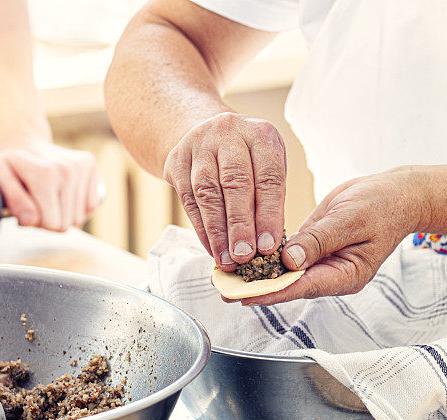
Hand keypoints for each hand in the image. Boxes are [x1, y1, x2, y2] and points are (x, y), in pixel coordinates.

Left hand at [0, 141, 101, 230]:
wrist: (23, 142)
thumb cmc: (10, 166)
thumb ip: (13, 201)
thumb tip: (30, 220)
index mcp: (45, 175)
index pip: (52, 224)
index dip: (37, 222)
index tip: (28, 209)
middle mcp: (68, 170)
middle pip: (67, 223)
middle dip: (51, 219)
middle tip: (37, 203)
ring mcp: (82, 166)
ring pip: (80, 218)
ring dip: (64, 213)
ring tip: (49, 197)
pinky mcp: (90, 165)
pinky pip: (92, 206)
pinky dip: (78, 206)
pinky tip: (64, 193)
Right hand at [164, 112, 286, 270]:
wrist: (206, 133)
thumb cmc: (248, 160)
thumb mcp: (267, 168)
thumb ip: (270, 200)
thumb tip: (266, 245)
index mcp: (261, 134)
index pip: (268, 176)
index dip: (269, 214)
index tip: (268, 246)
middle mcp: (229, 133)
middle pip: (235, 183)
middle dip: (240, 225)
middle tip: (245, 256)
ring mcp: (199, 144)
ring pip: (207, 192)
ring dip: (218, 231)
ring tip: (227, 259)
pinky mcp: (176, 160)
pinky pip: (188, 199)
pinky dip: (201, 228)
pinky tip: (212, 248)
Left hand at [240, 172, 424, 305]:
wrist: (396, 195)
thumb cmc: (382, 205)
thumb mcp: (350, 219)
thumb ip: (319, 240)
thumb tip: (289, 259)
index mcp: (346, 275)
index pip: (302, 287)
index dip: (271, 292)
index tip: (243, 296)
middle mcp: (331, 275)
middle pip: (289, 286)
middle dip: (256, 288)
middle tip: (222, 289)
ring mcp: (322, 263)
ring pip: (285, 274)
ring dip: (257, 274)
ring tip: (224, 276)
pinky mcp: (313, 248)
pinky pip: (287, 257)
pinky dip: (266, 257)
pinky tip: (243, 257)